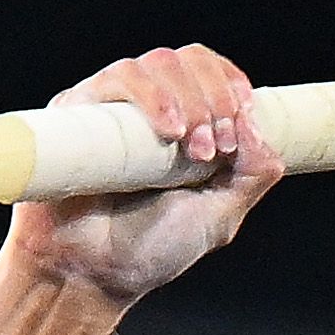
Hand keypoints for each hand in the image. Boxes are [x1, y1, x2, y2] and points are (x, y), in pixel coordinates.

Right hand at [5, 43, 279, 305]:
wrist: (93, 274)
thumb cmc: (151, 248)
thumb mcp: (221, 214)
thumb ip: (252, 175)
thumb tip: (257, 128)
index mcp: (186, 122)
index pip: (214, 72)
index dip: (233, 87)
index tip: (240, 130)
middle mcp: (149, 106)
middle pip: (191, 59)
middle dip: (215, 98)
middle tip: (215, 148)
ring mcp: (113, 106)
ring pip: (157, 63)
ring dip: (188, 98)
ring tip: (191, 148)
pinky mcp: (77, 111)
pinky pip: (116, 78)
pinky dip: (150, 95)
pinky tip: (167, 131)